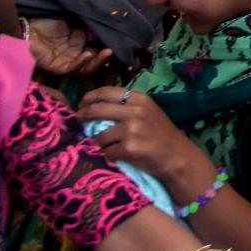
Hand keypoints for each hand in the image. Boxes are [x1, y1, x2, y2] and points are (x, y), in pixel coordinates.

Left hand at [29, 18, 112, 76]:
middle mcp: (73, 51)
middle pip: (93, 58)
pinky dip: (80, 63)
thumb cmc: (46, 17)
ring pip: (85, 67)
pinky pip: (70, 69)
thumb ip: (87, 20)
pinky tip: (88, 54)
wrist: (25, 23)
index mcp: (78, 38)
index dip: (107, 41)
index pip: (97, 43)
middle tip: (116, 48)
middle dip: (105, 55)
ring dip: (97, 61)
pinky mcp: (54, 67)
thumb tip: (107, 19)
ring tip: (106, 52)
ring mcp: (64, 60)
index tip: (118, 36)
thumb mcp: (71, 16)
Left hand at [77, 89, 207, 187]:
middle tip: (74, 125)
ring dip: (92, 143)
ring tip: (95, 147)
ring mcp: (131, 130)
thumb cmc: (160, 134)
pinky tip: (106, 158)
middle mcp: (135, 111)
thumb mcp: (147, 112)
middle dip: (81, 118)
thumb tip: (94, 108)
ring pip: (98, 136)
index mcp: (139, 99)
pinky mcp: (128, 148)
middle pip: (97, 110)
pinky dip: (102, 156)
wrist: (176, 155)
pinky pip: (105, 152)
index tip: (80, 106)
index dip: (88, 98)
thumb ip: (126, 108)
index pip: (106, 92)